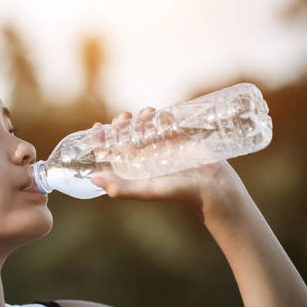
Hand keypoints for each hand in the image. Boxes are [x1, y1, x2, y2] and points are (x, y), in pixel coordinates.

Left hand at [89, 107, 248, 221]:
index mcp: (133, 170)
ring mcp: (162, 148)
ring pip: (145, 128)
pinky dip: (163, 116)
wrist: (213, 189)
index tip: (98, 125)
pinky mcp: (180, 140)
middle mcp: (145, 158)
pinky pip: (167, 124)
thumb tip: (93, 179)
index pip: (111, 152)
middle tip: (125, 116)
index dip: (102, 139)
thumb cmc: (178, 193)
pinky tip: (163, 113)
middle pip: (126, 136)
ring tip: (147, 112)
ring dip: (142, 117)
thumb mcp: (147, 190)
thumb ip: (121, 188)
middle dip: (122, 124)